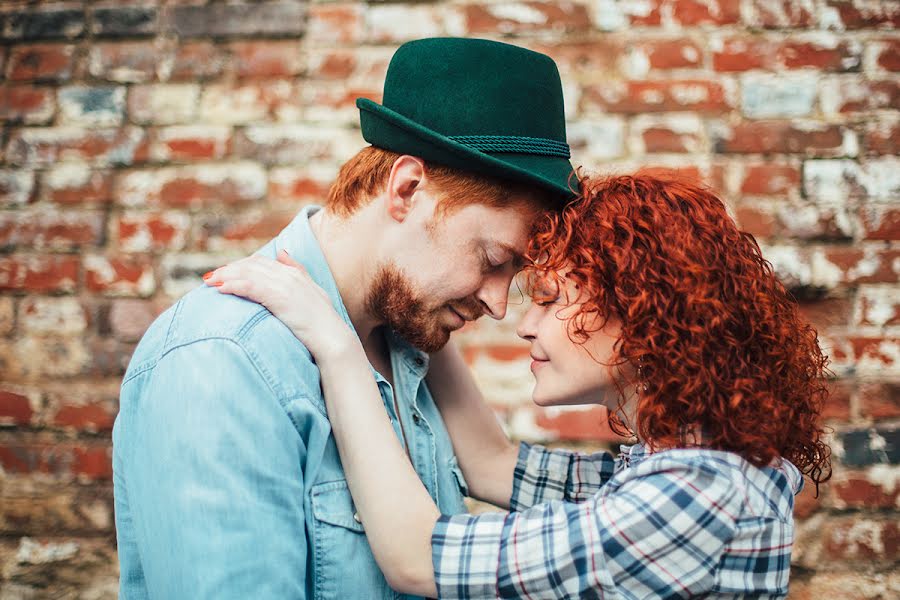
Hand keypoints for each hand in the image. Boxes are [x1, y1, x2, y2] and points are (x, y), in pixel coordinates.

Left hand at [204, 250, 357, 359]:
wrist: (331, 338)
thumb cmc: (322, 322)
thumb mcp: (312, 291)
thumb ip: (297, 271)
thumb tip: (282, 253)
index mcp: (295, 273)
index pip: (262, 262)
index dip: (241, 266)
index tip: (225, 273)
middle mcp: (288, 274)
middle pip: (251, 265)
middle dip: (229, 269)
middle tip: (210, 277)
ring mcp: (284, 285)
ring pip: (248, 273)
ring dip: (226, 276)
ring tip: (209, 282)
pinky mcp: (279, 297)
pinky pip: (250, 287)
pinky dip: (233, 285)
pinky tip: (220, 289)